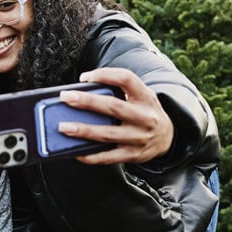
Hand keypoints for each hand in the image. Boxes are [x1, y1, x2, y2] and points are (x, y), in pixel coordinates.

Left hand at [56, 67, 172, 163]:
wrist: (168, 137)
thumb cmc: (145, 112)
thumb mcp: (140, 97)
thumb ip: (119, 92)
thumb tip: (81, 92)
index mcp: (145, 96)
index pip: (126, 79)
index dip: (104, 75)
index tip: (84, 77)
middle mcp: (145, 117)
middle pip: (113, 106)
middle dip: (87, 102)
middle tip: (66, 98)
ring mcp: (139, 137)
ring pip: (108, 134)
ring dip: (84, 130)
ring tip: (64, 127)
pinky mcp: (134, 155)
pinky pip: (109, 157)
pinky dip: (91, 155)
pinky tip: (76, 152)